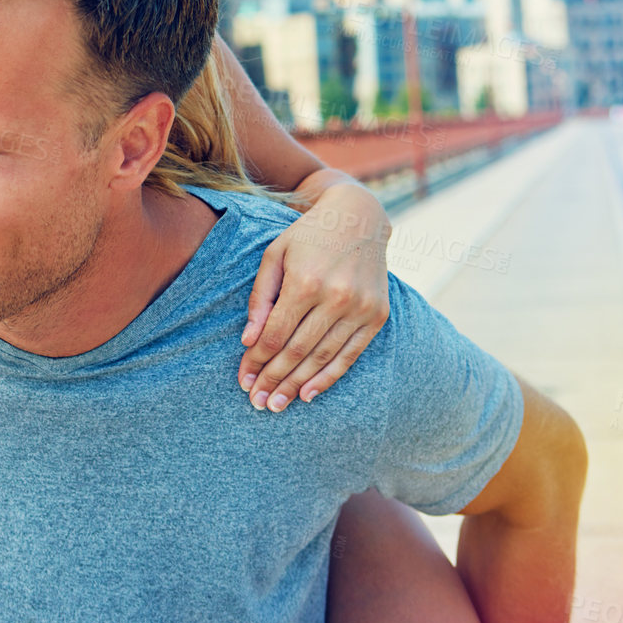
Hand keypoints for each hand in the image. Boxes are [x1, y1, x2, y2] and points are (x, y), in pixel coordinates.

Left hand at [238, 182, 390, 410]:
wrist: (359, 217)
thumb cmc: (308, 236)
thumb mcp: (275, 254)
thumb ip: (261, 297)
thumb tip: (249, 341)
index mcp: (305, 279)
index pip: (275, 333)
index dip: (257, 361)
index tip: (244, 380)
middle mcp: (336, 296)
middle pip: (298, 351)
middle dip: (274, 380)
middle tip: (257, 403)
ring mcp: (360, 307)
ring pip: (323, 358)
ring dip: (297, 386)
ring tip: (277, 405)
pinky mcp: (377, 315)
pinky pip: (350, 355)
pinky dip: (328, 378)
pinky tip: (308, 394)